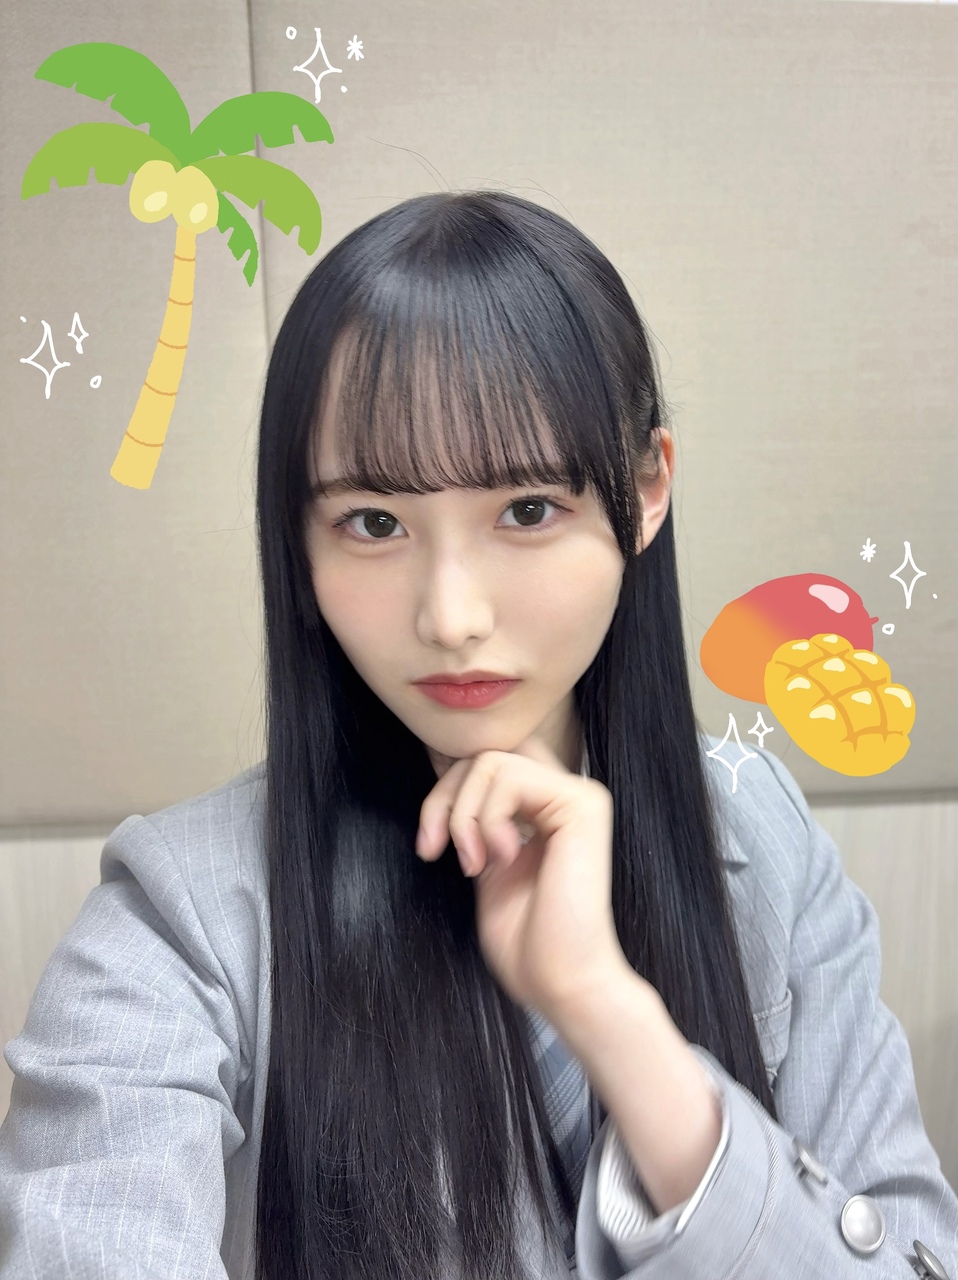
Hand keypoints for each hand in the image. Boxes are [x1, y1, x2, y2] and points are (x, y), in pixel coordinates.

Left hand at [415, 734, 629, 1015]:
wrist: (561, 981)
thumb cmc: (525, 939)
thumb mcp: (481, 859)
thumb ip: (472, 813)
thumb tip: (437, 754)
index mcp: (543, 806)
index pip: (489, 758)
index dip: (448, 778)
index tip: (431, 835)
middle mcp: (564, 793)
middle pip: (485, 750)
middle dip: (444, 795)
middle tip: (433, 849)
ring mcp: (578, 795)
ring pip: (490, 759)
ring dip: (463, 813)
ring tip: (471, 863)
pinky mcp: (582, 804)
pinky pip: (509, 776)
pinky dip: (486, 817)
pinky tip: (501, 858)